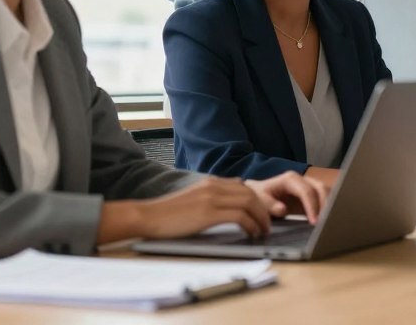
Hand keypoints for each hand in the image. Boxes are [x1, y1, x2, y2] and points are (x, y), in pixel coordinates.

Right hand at [134, 177, 270, 238]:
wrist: (147, 216)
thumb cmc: (168, 213)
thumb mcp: (194, 198)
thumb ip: (212, 196)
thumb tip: (231, 200)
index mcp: (211, 182)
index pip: (244, 187)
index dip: (258, 201)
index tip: (262, 215)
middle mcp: (214, 186)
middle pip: (251, 193)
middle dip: (264, 210)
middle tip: (267, 225)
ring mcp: (211, 198)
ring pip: (249, 202)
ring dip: (261, 218)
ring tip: (263, 231)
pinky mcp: (208, 212)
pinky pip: (240, 216)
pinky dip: (251, 225)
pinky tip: (251, 233)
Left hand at [246, 172, 330, 223]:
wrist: (260, 194)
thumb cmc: (260, 196)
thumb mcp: (260, 200)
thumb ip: (269, 205)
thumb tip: (282, 210)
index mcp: (291, 179)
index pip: (306, 191)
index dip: (312, 206)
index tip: (314, 222)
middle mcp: (303, 180)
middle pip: (321, 188)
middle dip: (326, 205)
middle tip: (326, 223)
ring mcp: (310, 186)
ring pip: (326, 192)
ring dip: (331, 206)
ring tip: (330, 222)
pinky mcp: (313, 195)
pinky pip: (326, 198)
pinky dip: (329, 208)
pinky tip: (328, 220)